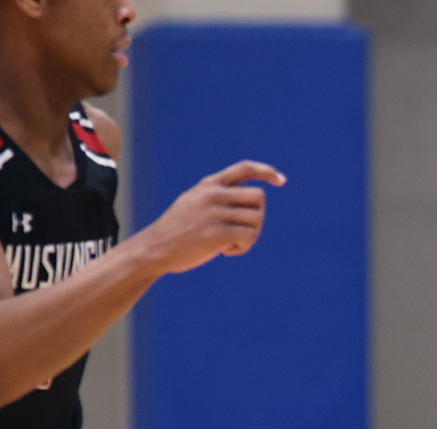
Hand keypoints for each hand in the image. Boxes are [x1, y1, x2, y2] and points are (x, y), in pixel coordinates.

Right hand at [139, 161, 285, 274]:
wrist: (155, 248)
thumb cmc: (177, 230)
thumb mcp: (193, 202)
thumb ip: (216, 196)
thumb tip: (251, 199)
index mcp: (208, 185)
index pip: (244, 168)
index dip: (266, 172)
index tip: (281, 180)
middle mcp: (213, 195)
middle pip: (259, 197)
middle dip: (258, 216)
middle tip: (242, 231)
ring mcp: (215, 213)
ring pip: (257, 219)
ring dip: (251, 235)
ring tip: (233, 243)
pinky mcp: (217, 234)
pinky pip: (249, 236)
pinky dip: (244, 247)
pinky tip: (227, 251)